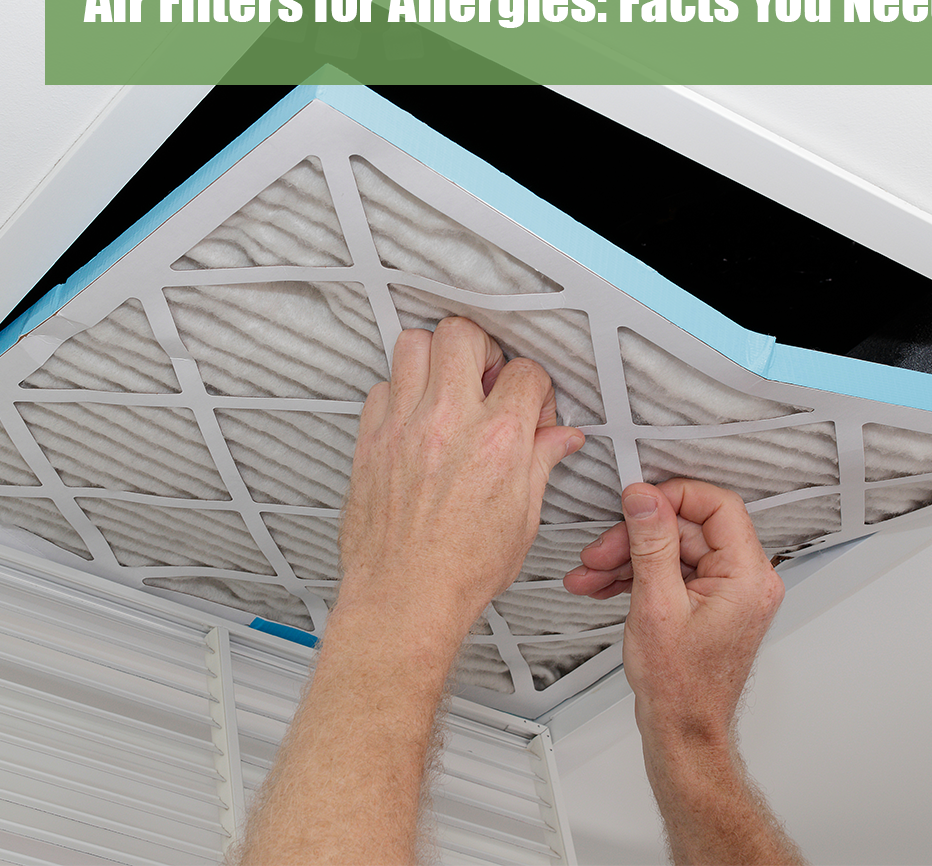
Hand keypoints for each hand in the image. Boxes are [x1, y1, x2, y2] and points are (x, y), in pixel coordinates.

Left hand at [335, 317, 583, 645]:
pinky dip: (399, 393)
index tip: (527, 407)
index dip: (532, 387)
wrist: (404, 598)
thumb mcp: (523, 517)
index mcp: (499, 440)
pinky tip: (413, 420)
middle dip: (480, 349)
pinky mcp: (371, 439)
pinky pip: (381, 386)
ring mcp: (404, 425)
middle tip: (483, 379)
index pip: (525, 372)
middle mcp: (450, 421)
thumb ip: (541, 462)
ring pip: (413, 343)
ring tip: (445, 389)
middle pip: (462, 334)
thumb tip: (560, 437)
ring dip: (433, 359)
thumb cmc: (462, 570)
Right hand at [563, 480, 783, 743]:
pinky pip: (672, 572)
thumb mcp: (656, 604)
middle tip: (599, 552)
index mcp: (746, 576)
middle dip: (634, 538)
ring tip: (590, 574)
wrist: (681, 732)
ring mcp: (726, 592)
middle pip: (686, 529)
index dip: (672, 497)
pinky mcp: (707, 602)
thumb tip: (644, 497)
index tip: (636, 502)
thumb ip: (651, 542)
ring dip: (627, 558)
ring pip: (672, 551)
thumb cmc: (680, 686)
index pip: (717, 506)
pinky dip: (637, 576)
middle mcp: (745, 580)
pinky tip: (603, 585)